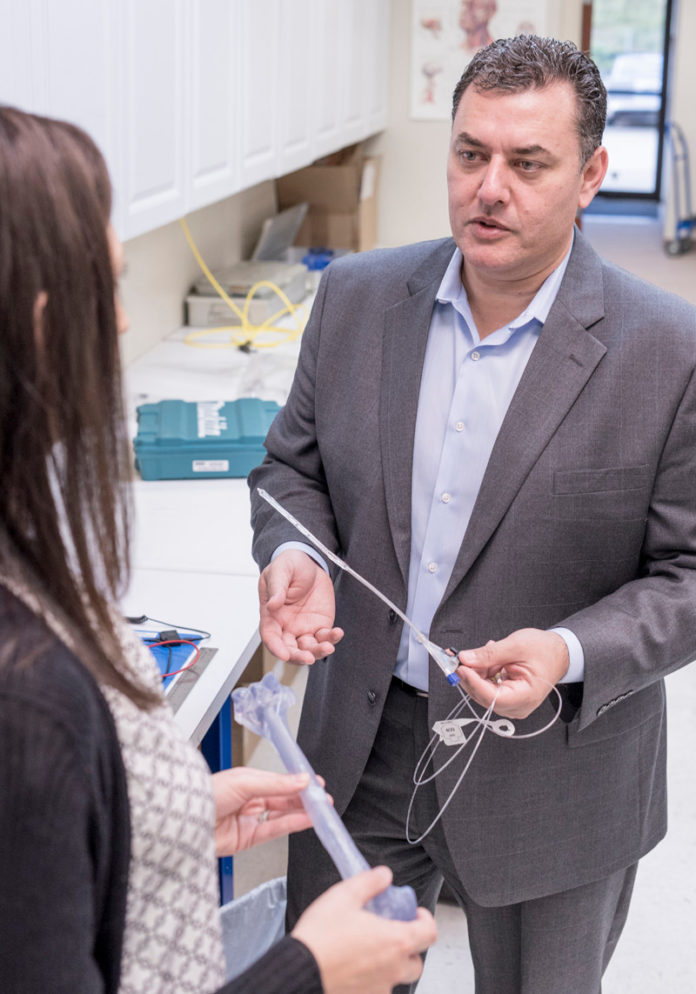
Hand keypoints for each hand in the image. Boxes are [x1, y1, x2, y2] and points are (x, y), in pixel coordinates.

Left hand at [211, 767, 314, 856]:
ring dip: (301, 812)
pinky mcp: (247, 839)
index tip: (316, 783)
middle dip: (304, 799)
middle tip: (323, 799)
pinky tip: (305, 820)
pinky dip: (291, 825)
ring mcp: (248, 820)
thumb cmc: (205, 794)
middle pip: (283, 799)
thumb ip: (275, 783)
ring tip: (320, 810)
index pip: (279, 781)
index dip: (298, 782)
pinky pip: (273, 830)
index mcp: (247, 781)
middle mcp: (249, 800)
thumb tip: (300, 779)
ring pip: (281, 815)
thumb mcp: (244, 782)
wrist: (184, 821)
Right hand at [258, 549, 343, 664]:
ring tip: (328, 647)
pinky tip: (337, 633)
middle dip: (298, 657)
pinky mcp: (320, 624)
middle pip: (289, 649)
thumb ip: (276, 587)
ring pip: (308, 648)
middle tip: (308, 657)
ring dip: (317, 652)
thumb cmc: (289, 565)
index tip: (284, 655)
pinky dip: (331, 638)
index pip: (270, 637)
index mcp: (271, 616)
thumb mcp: (280, 571)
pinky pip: (325, 637)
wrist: (309, 561)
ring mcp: (303, 627)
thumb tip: (272, 604)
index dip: (276, 648)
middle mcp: (286, 626)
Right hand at [292, 867, 437, 993]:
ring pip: (396, 977)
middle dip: (409, 946)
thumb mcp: (344, 895)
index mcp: (395, 941)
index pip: (430, 932)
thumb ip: (369, 882)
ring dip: (390, 963)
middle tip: (391, 931)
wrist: (299, 970)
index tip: (413, 913)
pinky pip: (377, 989)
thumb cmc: (321, 938)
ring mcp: (379, 989)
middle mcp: (393, 969)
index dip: (425, 919)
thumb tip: (384, 876)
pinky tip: (354, 965)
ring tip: (368, 949)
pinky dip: (372, 978)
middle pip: (417, 960)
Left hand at [455, 628, 569, 718]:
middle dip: (471, 675)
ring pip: (482, 692)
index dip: (473, 682)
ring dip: (478, 672)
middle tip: (461, 656)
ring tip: (487, 652)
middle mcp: (518, 706)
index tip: (461, 666)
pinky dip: (484, 674)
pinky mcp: (508, 698)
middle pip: (483, 696)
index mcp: (525, 696)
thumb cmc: (545, 650)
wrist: (559, 653)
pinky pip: (488, 688)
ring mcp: (512, 704)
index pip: (492, 696)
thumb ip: (489, 654)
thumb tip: (466, 659)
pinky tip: (490, 659)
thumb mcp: (516, 646)